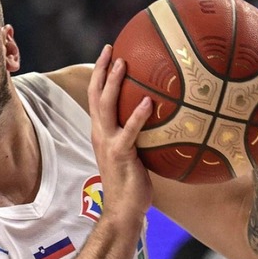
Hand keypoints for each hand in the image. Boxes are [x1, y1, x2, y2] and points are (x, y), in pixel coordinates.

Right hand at [87, 44, 153, 220]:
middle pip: (96, 95)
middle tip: (110, 48)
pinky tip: (147, 102)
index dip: (99, 74)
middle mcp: (100, 134)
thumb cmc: (132, 182)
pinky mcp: (120, 155)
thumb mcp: (133, 153)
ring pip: (106, 107)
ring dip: (113, 83)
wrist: (123, 210)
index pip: (96, 97)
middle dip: (101, 70)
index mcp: (101, 132)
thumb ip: (139, 134)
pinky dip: (136, 116)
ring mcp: (108, 143)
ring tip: (123, 63)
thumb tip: (161, 117)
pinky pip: (128, 132)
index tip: (108, 53)